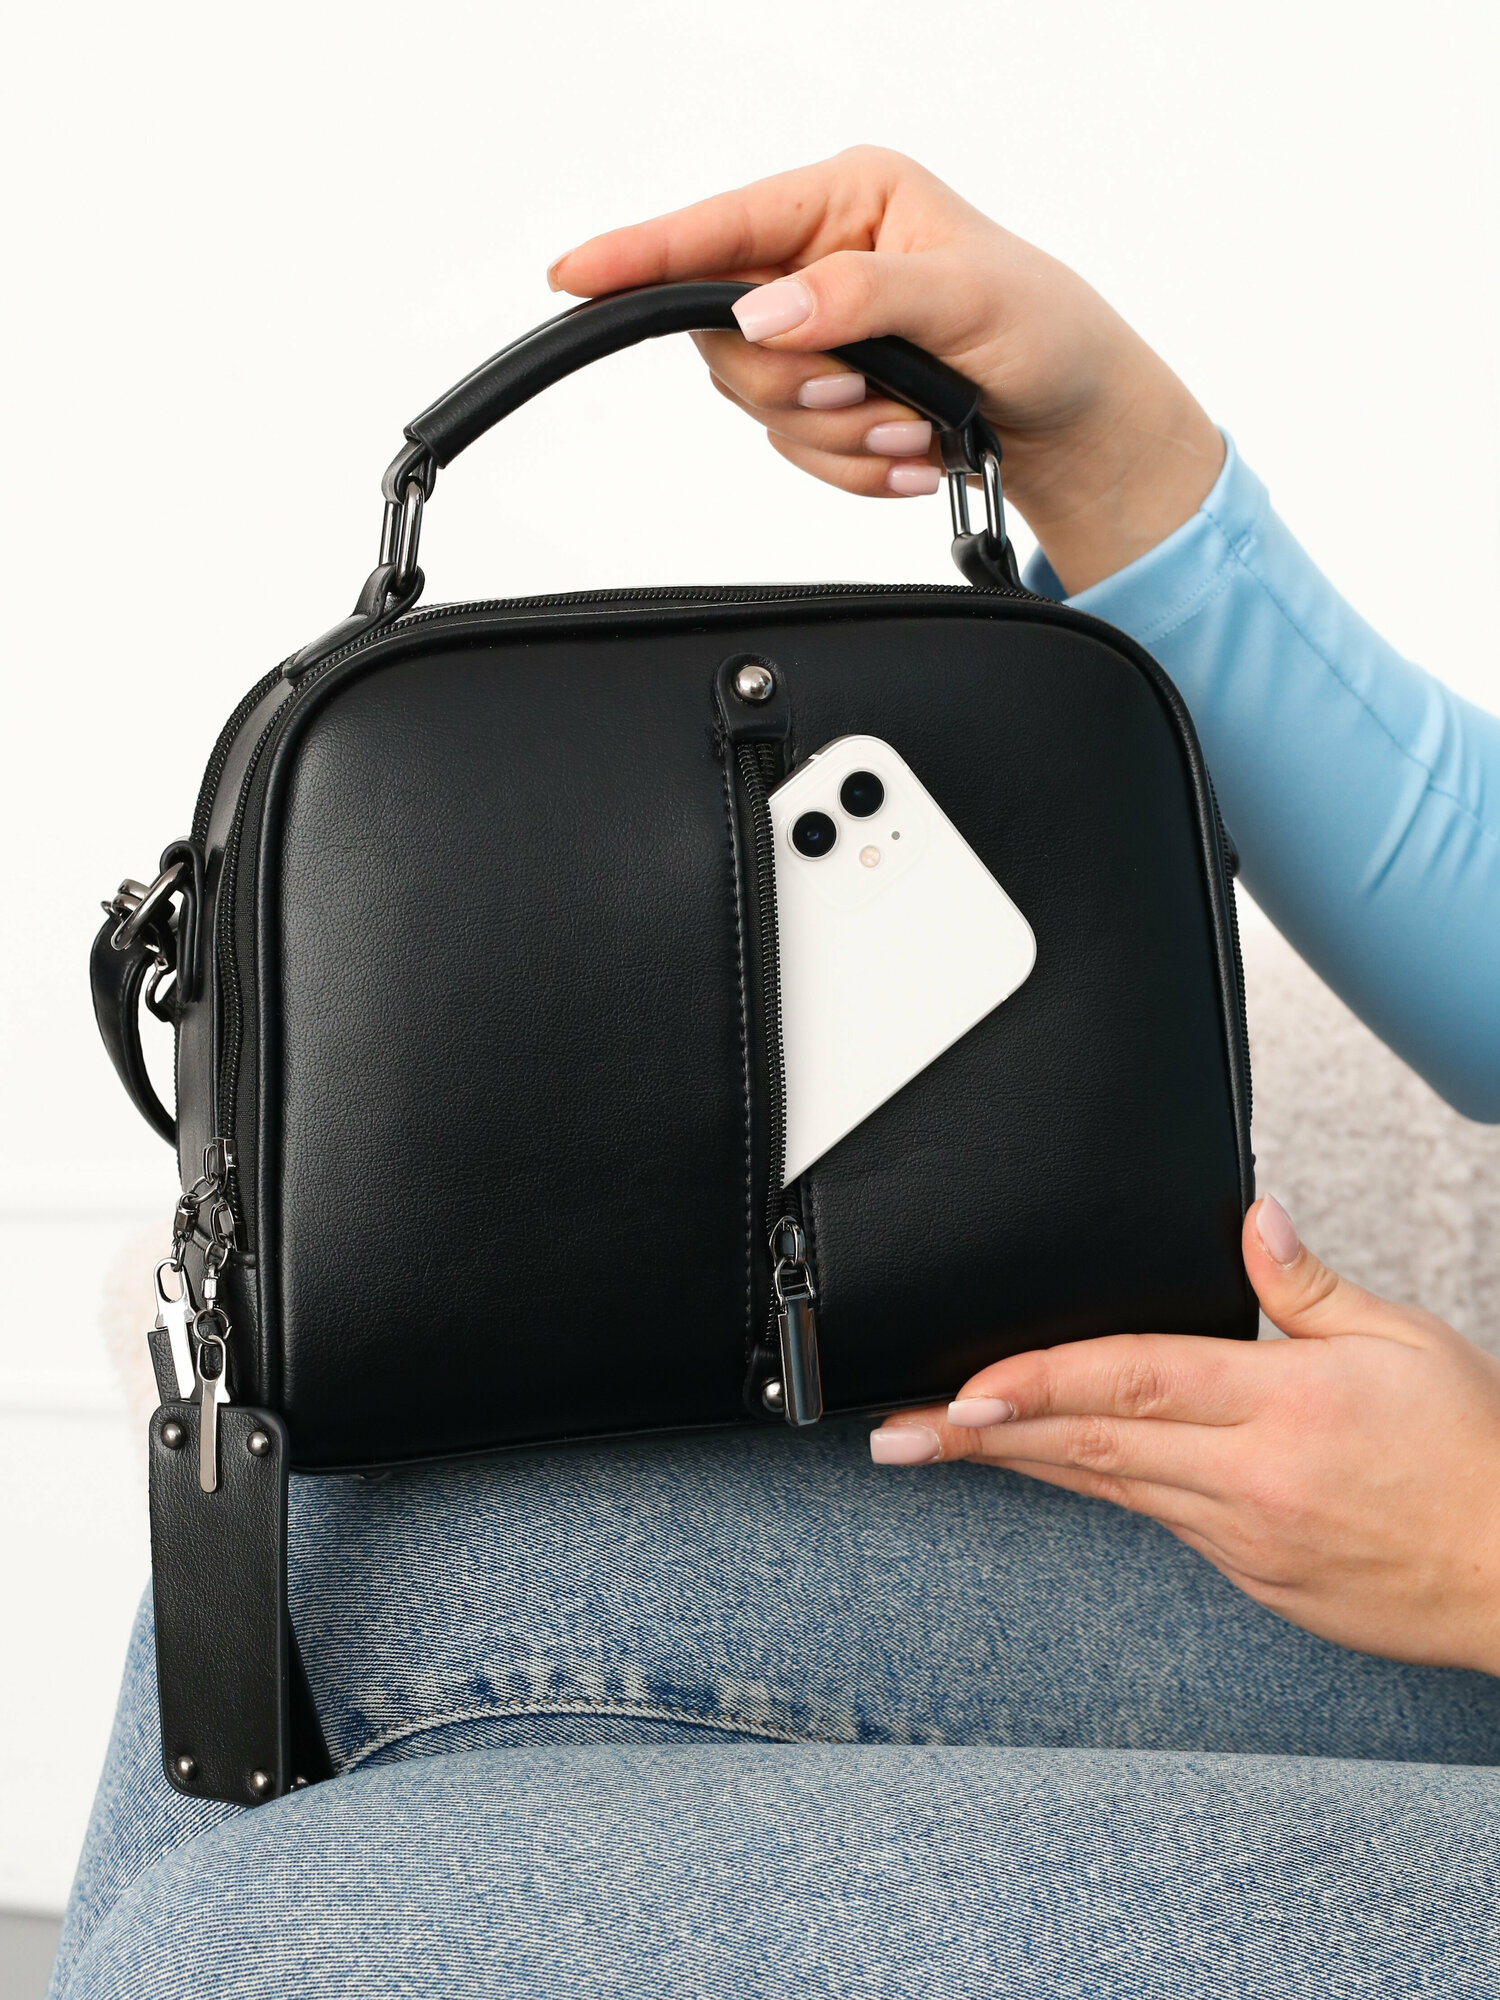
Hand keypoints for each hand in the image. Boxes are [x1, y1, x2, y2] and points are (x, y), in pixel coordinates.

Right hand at [547, 147, 1224, 592]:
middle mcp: (817, 263)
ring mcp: (817, 336)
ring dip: (843, 436)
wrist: (1075, 418)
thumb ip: (861, 298)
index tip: (575, 275)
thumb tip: (764, 309)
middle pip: (729, 340)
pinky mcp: (825, 399)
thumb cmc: (1044, 332)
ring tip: (918, 426)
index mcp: (846, 202)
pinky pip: (797, 453)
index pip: (720, 227)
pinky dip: (858, 468)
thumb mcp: (967, 298)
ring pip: (761, 408)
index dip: (641, 254)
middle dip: (802, 387)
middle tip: (879, 394)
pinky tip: (913, 451)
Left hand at [871, 1197, 1499, 1675]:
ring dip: (1018, 1462)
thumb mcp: (1404, 1341)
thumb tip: (1249, 1219)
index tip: (968, 1388)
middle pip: (1090, 1445)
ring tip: (938, 1445)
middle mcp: (1251, 1479)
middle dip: (982, 1435)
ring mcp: (1245, 1539)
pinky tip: (1047, 1470)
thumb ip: (1307, 1284)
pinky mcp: (1253, 1578)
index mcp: (1285, 1405)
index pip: (1135, 1380)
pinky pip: (1155, 1524)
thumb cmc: (1477, 1453)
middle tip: (901, 1432)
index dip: (1041, 1381)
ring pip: (1107, 1488)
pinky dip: (1095, 1490)